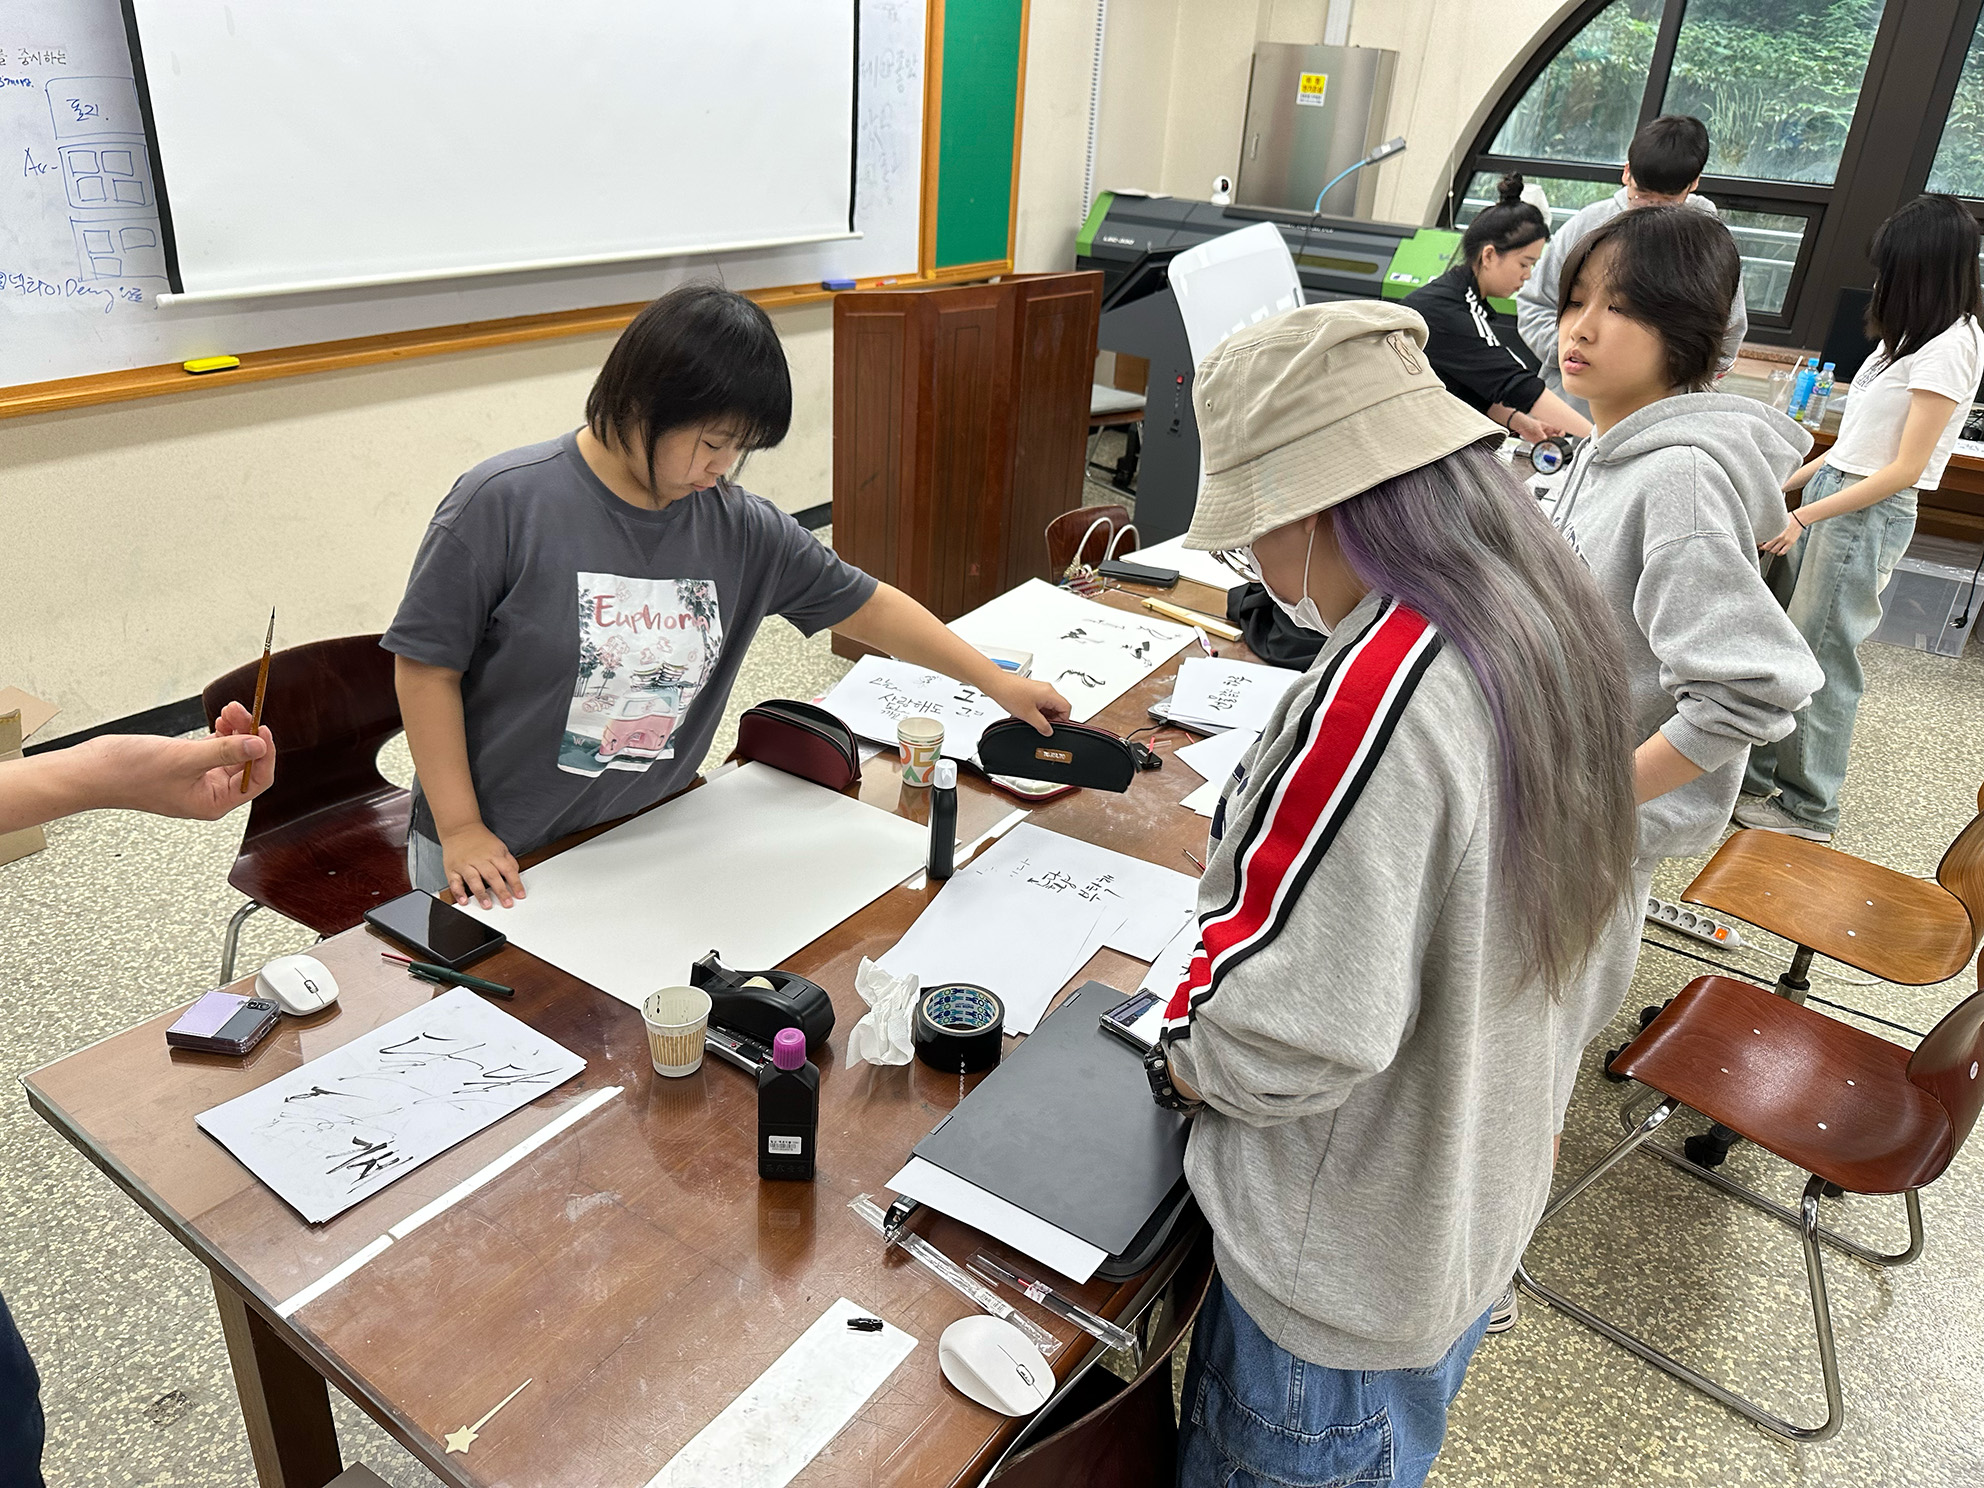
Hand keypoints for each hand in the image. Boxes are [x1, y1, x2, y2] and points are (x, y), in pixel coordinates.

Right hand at [82, 709, 275, 819]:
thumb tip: (259, 746)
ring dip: (235, 730)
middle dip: (248, 735)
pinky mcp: (186, 764)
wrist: (91, 771)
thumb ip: (224, 751)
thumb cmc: (129, 773)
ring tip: (230, 709)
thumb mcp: (184, 758)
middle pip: (246, 764)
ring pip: (231, 752)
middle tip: (242, 711)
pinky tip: (221, 719)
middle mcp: (209, 793)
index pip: (256, 781)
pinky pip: (214, 748)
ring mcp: (197, 778)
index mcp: (213, 803)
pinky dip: (221, 732)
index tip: (262, 729)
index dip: (265, 755)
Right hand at [441, 822, 525, 908]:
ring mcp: (465, 865)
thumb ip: (509, 860)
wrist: (460, 828)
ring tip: (487, 905)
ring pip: (474, 880)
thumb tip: (516, 874)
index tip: (520, 895)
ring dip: (481, 893)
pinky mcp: (452, 869)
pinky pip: (455, 882)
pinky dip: (458, 892)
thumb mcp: (500, 846)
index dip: (515, 883)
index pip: (508, 870)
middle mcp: (480, 860)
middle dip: (501, 891)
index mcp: (494, 854)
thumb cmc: (480, 840)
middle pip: (492, 876)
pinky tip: (464, 900)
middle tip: (507, 903)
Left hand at [986, 676, 1070, 735]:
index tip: (1055, 728)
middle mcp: (1047, 689)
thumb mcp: (1028, 715)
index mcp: (1049, 693)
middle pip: (1058, 707)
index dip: (1063, 720)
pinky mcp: (1033, 690)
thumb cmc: (1010, 694)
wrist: (997, 685)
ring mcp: (1040, 689)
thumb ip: (1042, 726)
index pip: (1067, 708)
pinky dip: (1038, 710)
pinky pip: (1041, 702)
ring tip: (1033, 720)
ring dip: (1044, 715)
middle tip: (1043, 726)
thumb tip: (1049, 731)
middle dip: (1052, 719)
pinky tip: (1029, 715)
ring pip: (1049, 705)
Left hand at [1509, 410, 1560, 442]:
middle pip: (1555, 439)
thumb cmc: (1529, 422)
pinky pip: (1542, 446)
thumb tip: (1545, 438)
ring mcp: (1543, 438)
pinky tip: (1541, 447)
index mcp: (1549, 428)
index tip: (1560, 435)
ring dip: (1549, 445)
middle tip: (1552, 441)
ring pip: (1549, 443)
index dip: (1561, 433)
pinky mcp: (1537, 442)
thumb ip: (1541, 433)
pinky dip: (1542, 447)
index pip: (1559, 431)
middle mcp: (1547, 433)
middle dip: (1555, 441)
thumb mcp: (1536, 427)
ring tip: (1546, 445)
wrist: (1520, 425)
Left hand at [1760, 513, 1805, 555]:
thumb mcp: (1777, 521)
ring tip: (1769, 549)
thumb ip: (1770, 526)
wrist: (1799, 519)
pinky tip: (1777, 552)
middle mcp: (1779, 536)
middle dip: (1763, 548)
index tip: (1758, 543)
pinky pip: (1783, 552)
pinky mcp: (1790, 543)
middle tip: (1762, 547)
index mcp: (1774, 530)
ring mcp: (1785, 540)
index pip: (1763, 539)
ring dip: (1770, 551)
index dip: (1759, 542)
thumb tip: (1762, 529)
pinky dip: (1779, 553)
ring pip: (1774, 550)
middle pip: (1767, 547)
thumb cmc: (1788, 519)